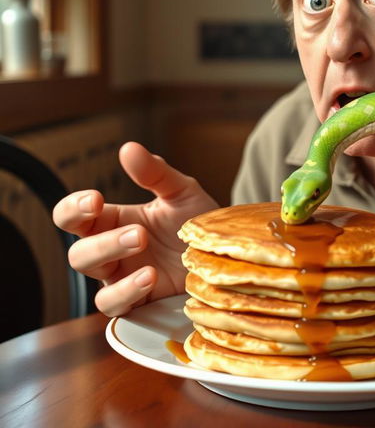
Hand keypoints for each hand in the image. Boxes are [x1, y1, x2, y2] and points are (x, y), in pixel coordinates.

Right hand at [53, 141, 217, 316]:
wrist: (225, 254)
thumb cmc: (197, 223)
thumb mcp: (182, 192)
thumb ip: (156, 173)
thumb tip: (129, 148)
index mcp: (114, 221)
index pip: (73, 216)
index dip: (74, 209)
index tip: (95, 200)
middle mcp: (112, 251)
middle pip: (78, 251)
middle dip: (103, 241)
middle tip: (138, 231)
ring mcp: (122, 278)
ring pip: (92, 278)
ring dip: (111, 258)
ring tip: (143, 242)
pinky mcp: (138, 303)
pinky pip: (114, 303)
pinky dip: (127, 290)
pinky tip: (150, 276)